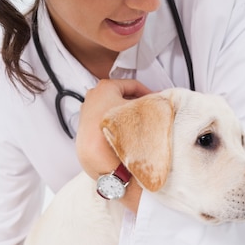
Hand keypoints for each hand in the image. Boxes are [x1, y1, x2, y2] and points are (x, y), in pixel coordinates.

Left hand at [76, 79, 151, 212]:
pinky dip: (114, 128)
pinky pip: (103, 125)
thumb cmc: (119, 133)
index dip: (148, 91)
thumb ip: (153, 102)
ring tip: (136, 127)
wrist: (101, 160)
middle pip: (119, 97)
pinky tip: (124, 137)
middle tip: (147, 112)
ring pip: (110, 111)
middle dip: (134, 104)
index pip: (132, 84)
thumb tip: (161, 101)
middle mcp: (91, 98)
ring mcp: (85, 114)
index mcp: (105, 87)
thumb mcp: (143, 112)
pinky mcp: (83, 131)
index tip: (155, 100)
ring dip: (124, 117)